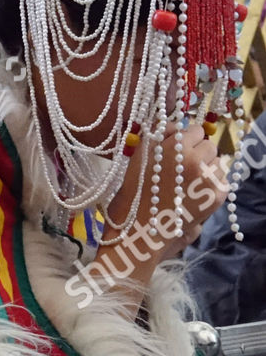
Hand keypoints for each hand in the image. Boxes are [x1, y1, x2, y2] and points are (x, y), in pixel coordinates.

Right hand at [107, 123, 224, 259]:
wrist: (140, 228)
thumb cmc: (133, 193)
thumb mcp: (138, 157)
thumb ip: (158, 136)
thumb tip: (177, 127)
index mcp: (174, 146)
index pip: (194, 130)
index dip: (185, 140)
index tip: (176, 151)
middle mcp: (195, 159)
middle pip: (209, 145)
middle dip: (198, 153)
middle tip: (183, 168)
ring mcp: (208, 178)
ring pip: (218, 163)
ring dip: (207, 169)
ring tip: (189, 183)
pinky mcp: (217, 195)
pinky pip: (221, 181)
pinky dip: (211, 185)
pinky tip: (194, 194)